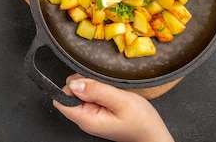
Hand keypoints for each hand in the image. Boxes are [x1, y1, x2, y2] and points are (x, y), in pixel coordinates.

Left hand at [53, 74, 173, 141]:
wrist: (153, 134)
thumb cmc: (141, 122)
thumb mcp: (121, 101)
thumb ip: (97, 90)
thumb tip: (75, 83)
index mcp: (87, 119)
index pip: (61, 100)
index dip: (70, 86)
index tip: (86, 82)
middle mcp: (85, 119)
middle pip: (69, 94)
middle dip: (82, 83)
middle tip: (102, 86)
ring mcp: (91, 116)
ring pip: (80, 93)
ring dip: (91, 86)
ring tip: (109, 90)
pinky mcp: (98, 112)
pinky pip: (90, 96)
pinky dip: (98, 90)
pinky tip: (110, 93)